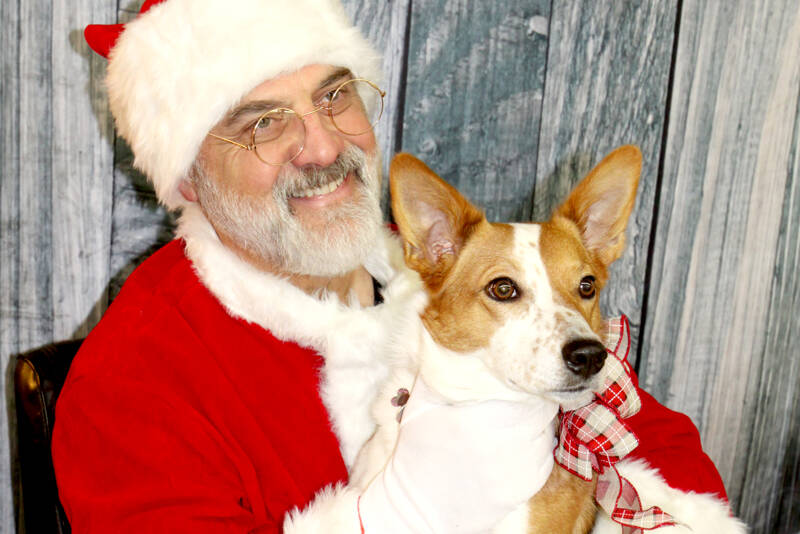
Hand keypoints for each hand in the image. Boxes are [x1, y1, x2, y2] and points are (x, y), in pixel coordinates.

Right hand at [359, 377, 557, 533]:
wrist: (424, 509)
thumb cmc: (420, 452)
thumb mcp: (423, 402)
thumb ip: (437, 364)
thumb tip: (436, 331)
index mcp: (493, 413)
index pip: (532, 384)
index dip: (525, 376)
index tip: (512, 375)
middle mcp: (519, 439)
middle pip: (543, 404)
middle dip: (531, 396)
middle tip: (508, 398)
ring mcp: (529, 464)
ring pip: (547, 428)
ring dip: (534, 421)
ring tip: (505, 421)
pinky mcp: (533, 483)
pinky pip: (545, 453)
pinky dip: (532, 445)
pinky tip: (506, 445)